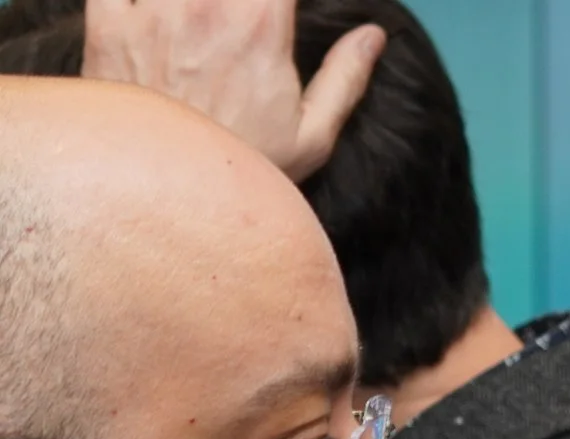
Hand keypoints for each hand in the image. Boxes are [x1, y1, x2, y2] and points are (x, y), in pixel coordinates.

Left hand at [84, 0, 385, 182]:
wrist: (165, 199)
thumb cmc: (243, 172)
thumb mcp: (312, 137)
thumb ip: (345, 78)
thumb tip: (373, 36)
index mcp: (262, 26)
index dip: (278, 1)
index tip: (279, 13)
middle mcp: (206, 7)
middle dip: (242, 1)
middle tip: (243, 22)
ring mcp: (151, 10)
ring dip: (193, 1)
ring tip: (202, 20)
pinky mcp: (107, 23)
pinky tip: (149, 14)